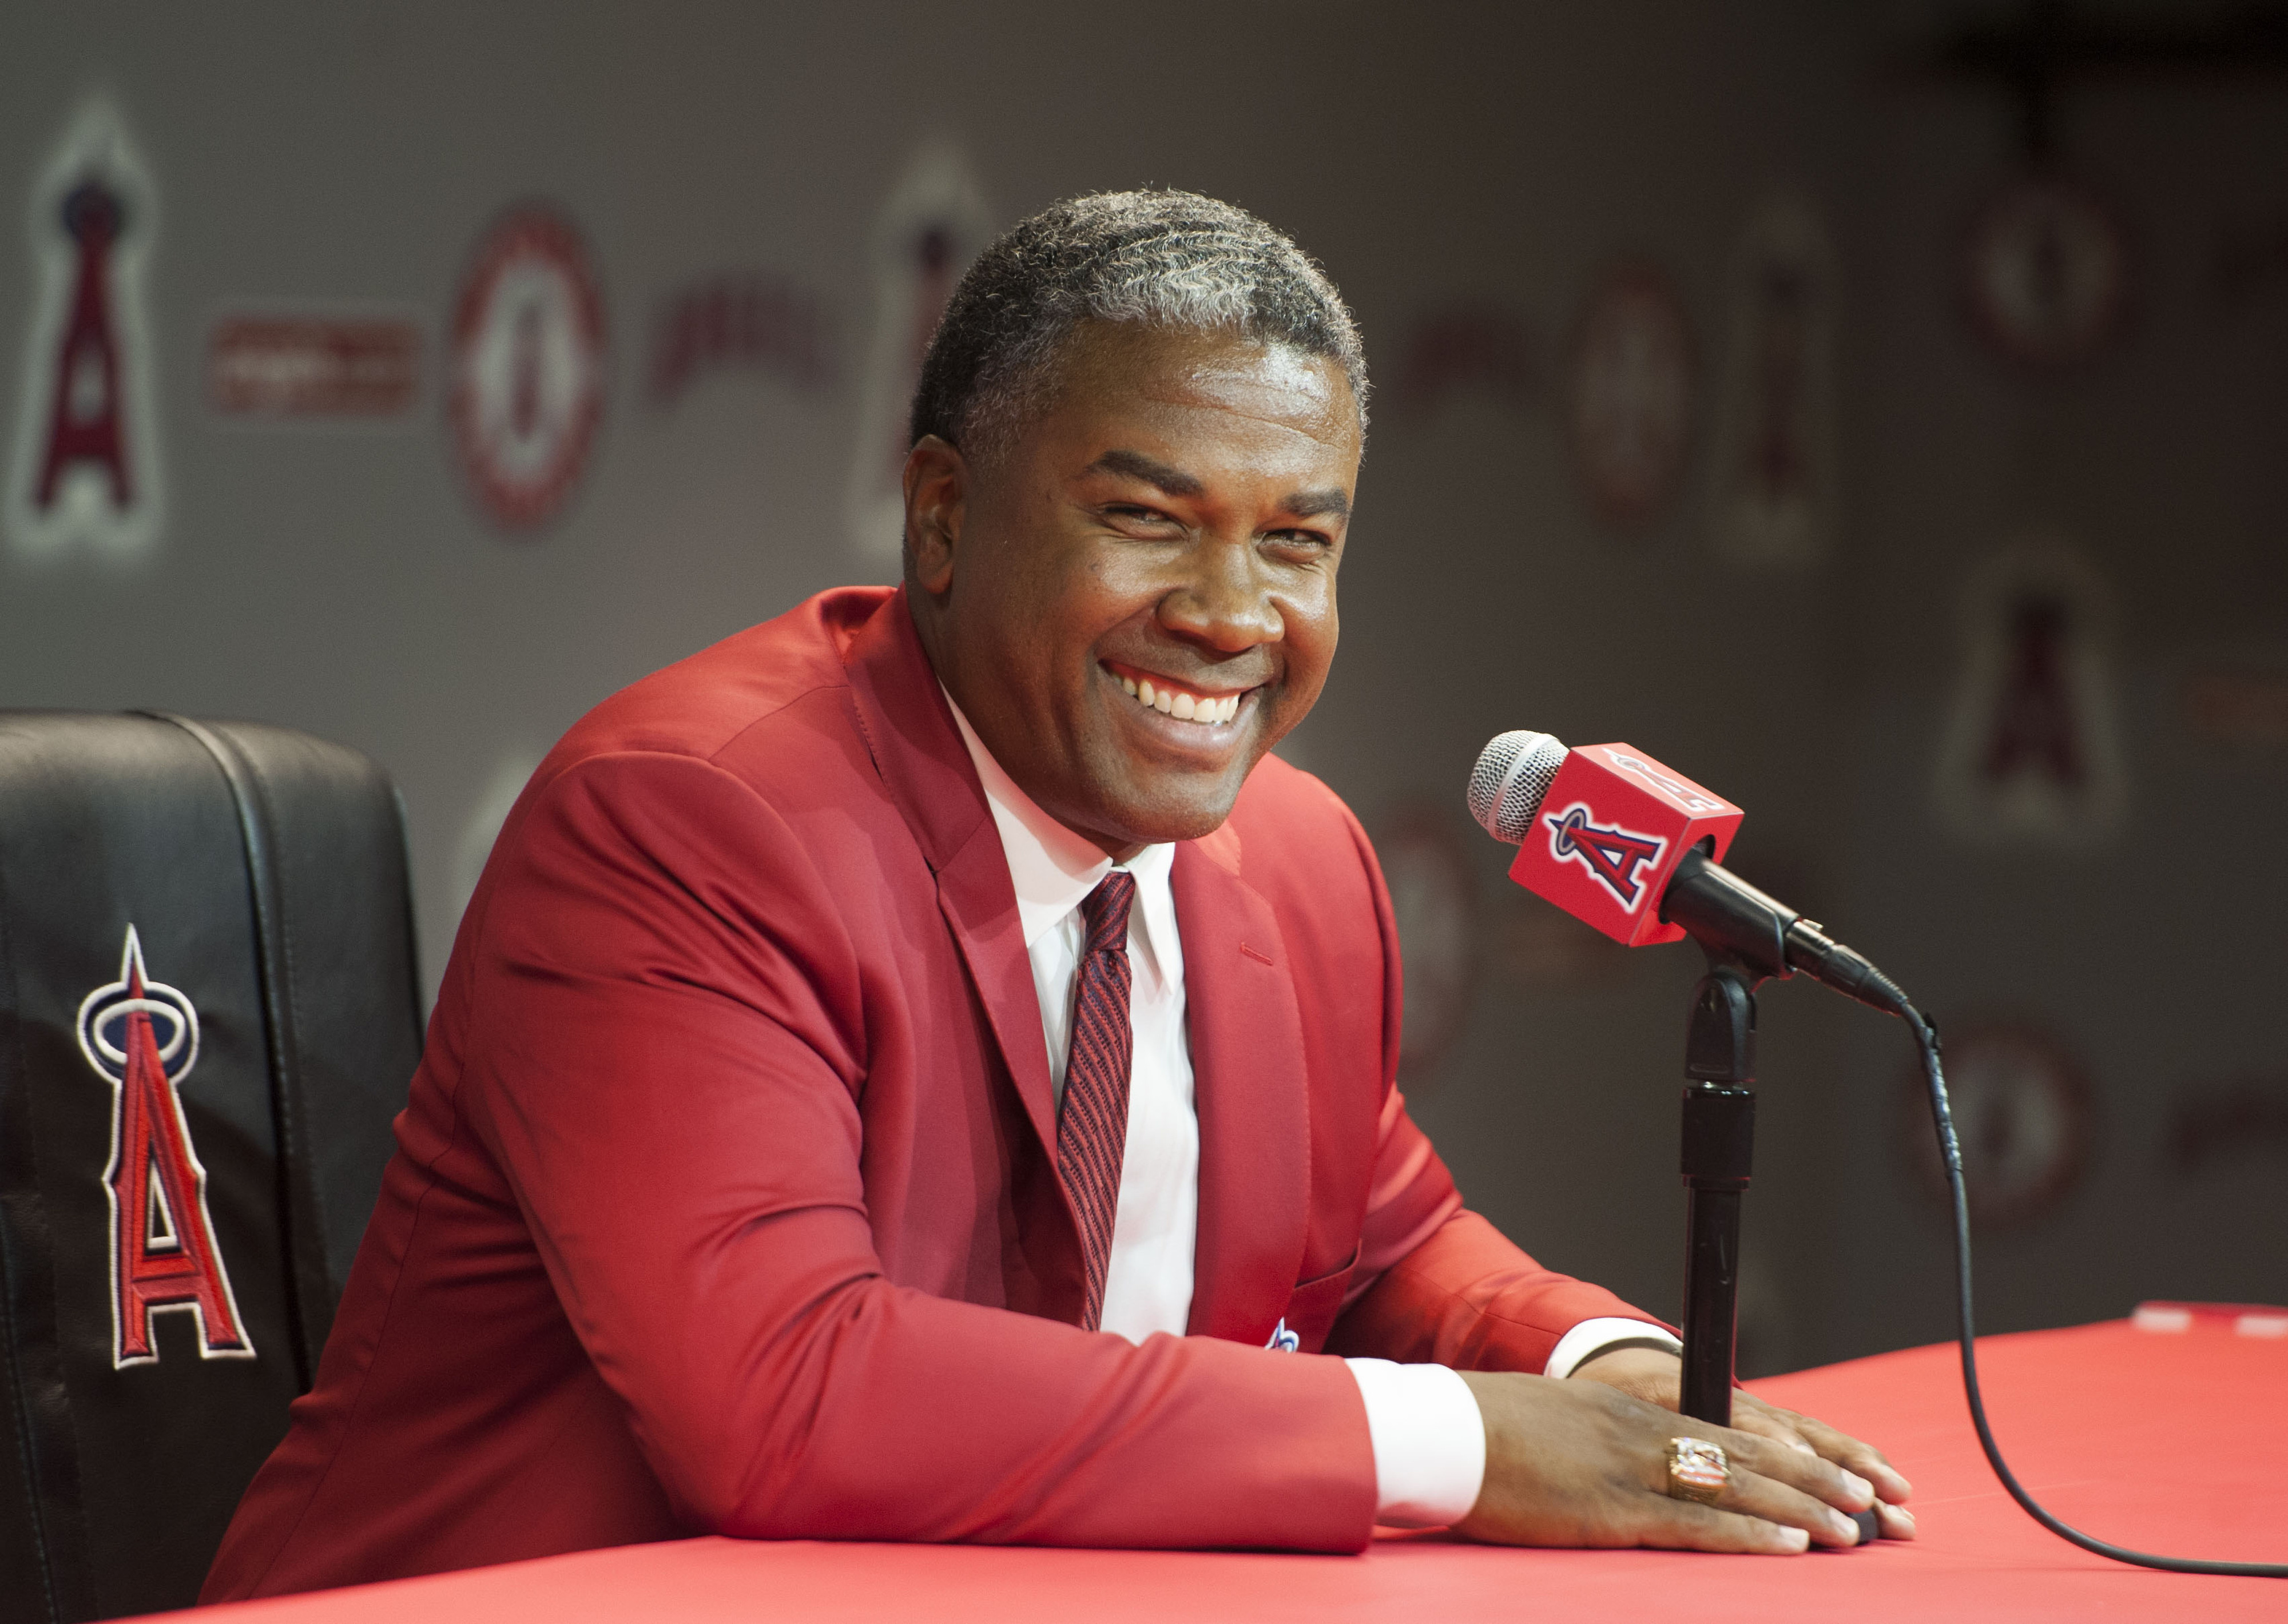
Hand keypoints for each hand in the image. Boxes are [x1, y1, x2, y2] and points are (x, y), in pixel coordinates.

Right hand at [1453, 1367, 1894, 1552]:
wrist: (1440, 1431)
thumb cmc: (1485, 1431)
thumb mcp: (1559, 1423)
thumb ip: (1603, 1441)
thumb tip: (1630, 1465)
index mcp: (1630, 1412)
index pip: (1729, 1430)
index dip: (1789, 1451)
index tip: (1835, 1467)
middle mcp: (1642, 1433)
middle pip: (1748, 1452)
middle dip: (1816, 1476)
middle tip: (1871, 1496)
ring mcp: (1630, 1470)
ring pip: (1737, 1485)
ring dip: (1803, 1506)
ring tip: (1853, 1524)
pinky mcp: (1610, 1510)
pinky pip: (1696, 1524)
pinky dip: (1751, 1534)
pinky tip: (1791, 1543)